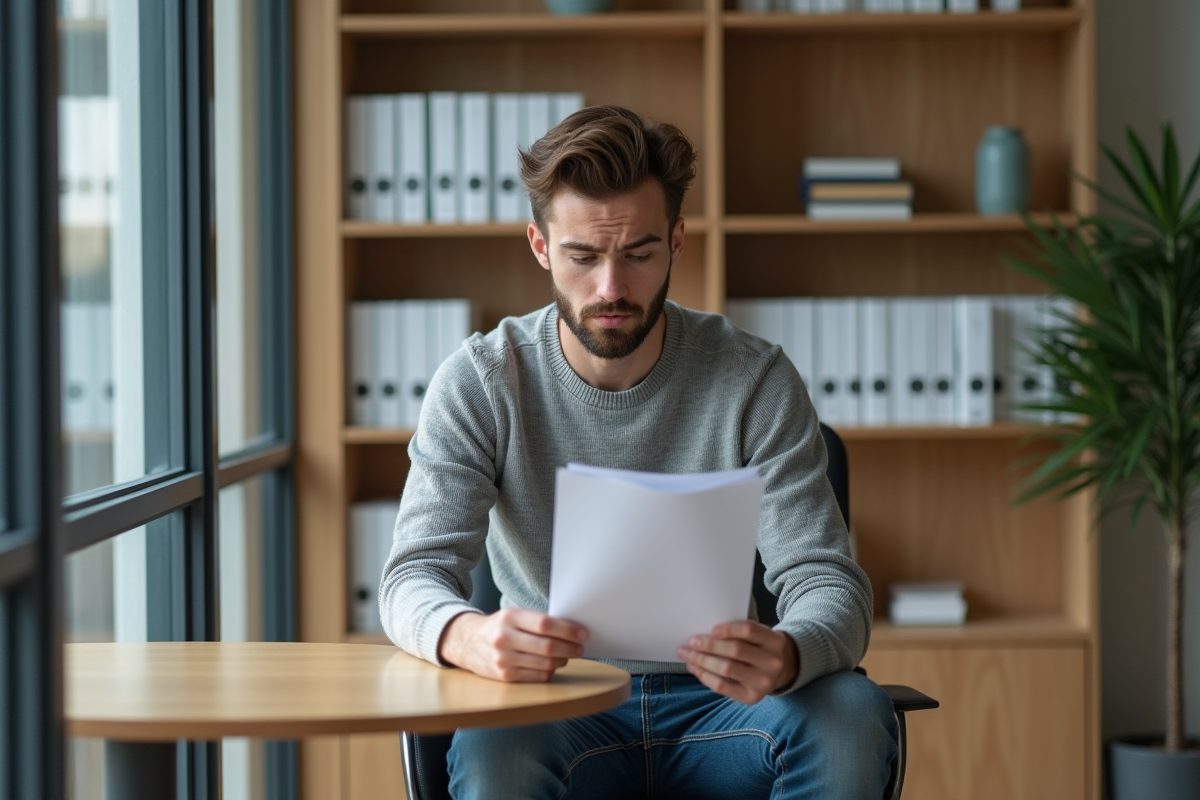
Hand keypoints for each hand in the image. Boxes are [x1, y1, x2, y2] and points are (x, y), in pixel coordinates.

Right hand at [438, 608, 588, 682]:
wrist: (466, 641)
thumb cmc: (499, 626)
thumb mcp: (513, 615)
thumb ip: (537, 621)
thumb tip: (571, 630)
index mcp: (510, 617)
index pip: (545, 624)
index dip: (568, 630)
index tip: (583, 633)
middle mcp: (504, 638)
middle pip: (547, 647)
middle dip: (570, 648)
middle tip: (580, 648)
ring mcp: (503, 659)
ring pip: (545, 664)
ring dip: (562, 660)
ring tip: (567, 655)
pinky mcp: (504, 676)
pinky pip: (537, 676)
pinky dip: (550, 671)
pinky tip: (552, 665)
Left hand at [676, 620, 798, 703]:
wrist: (781, 672)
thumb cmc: (760, 648)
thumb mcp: (758, 636)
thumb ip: (738, 633)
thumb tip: (703, 635)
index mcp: (774, 641)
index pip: (749, 630)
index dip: (729, 629)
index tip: (711, 629)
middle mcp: (772, 662)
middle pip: (736, 650)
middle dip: (709, 646)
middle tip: (690, 642)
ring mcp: (763, 682)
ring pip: (727, 669)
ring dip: (702, 661)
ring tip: (687, 655)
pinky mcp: (751, 697)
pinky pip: (722, 686)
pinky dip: (705, 676)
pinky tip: (695, 669)